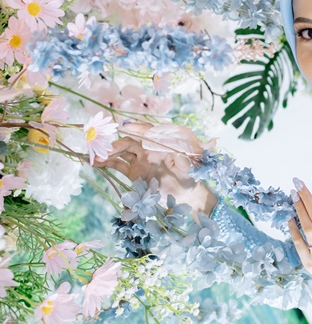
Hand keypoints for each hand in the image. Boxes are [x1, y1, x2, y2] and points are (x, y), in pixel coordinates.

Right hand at [96, 122, 216, 218]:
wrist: (187, 196)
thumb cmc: (193, 177)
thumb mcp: (193, 167)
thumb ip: (191, 159)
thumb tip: (204, 144)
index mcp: (163, 142)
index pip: (148, 132)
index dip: (136, 129)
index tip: (125, 127)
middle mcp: (150, 148)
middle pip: (131, 140)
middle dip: (117, 143)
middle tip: (105, 148)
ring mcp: (141, 159)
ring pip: (122, 151)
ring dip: (108, 152)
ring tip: (95, 156)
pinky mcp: (134, 172)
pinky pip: (118, 164)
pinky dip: (108, 163)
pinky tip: (96, 164)